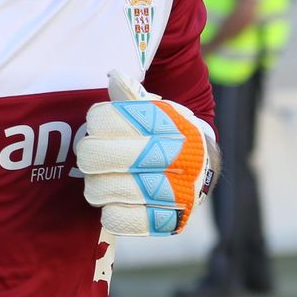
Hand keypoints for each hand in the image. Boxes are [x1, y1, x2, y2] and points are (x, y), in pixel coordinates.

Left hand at [75, 71, 217, 236]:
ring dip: (95, 186)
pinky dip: (110, 210)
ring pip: (105, 189)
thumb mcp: (156, 109)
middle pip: (99, 155)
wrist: (208, 167)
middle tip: (91, 157)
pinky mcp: (171, 220)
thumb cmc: (169, 133)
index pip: (107, 119)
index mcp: (169, 123)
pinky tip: (116, 201)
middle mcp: (177, 155)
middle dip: (88, 155)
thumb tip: (113, 76)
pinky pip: (120, 218)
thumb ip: (132, 95)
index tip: (99, 126)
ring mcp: (177, 191)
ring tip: (101, 180)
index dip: (96, 122)